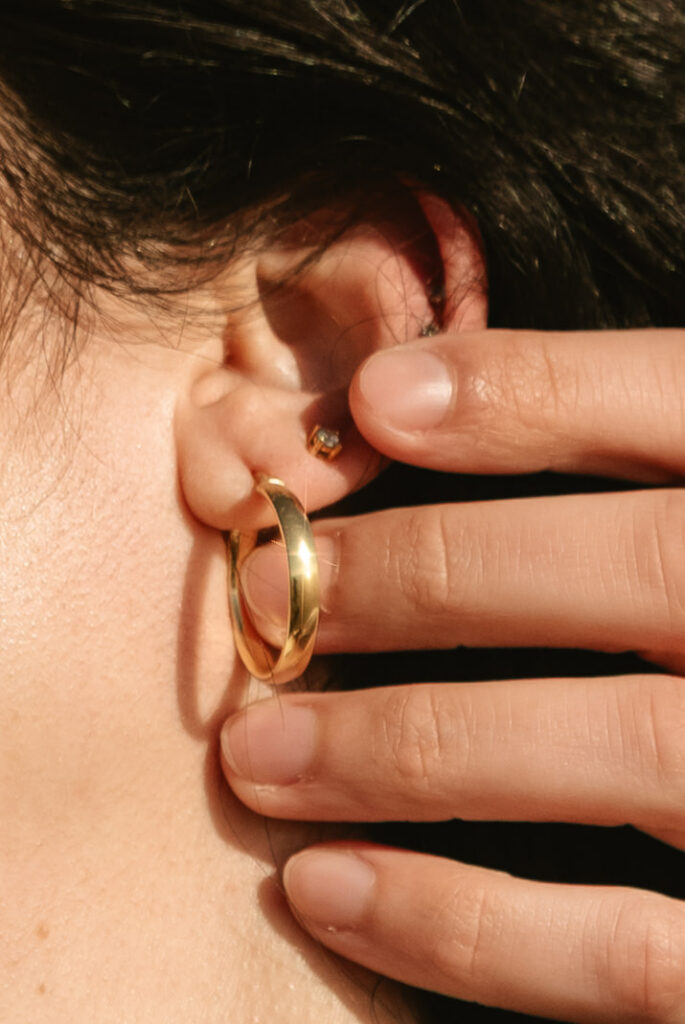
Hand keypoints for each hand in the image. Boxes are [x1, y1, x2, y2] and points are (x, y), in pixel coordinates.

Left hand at [221, 328, 684, 1021]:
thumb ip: (626, 454)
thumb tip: (406, 391)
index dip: (533, 387)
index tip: (373, 400)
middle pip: (637, 566)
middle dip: (433, 574)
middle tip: (267, 593)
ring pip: (616, 745)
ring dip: (406, 748)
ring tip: (259, 752)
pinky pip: (629, 950)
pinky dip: (464, 926)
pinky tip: (327, 889)